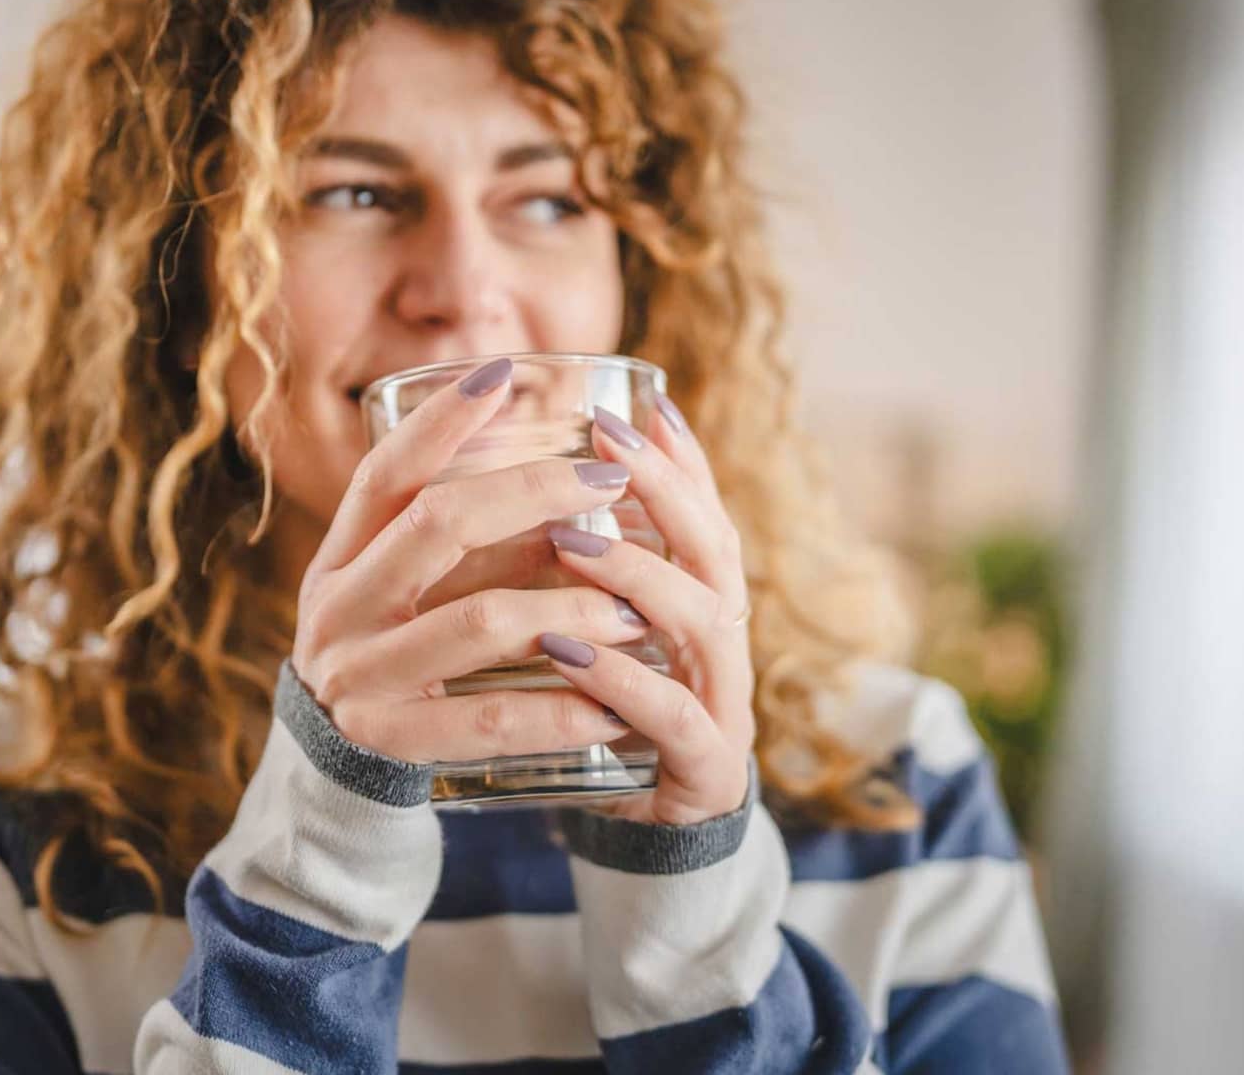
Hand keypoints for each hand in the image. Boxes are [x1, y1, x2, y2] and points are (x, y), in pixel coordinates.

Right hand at [291, 358, 643, 763]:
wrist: (336, 772)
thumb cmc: (393, 654)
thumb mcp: (395, 590)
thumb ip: (452, 537)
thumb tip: (565, 463)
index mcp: (339, 560)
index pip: (384, 475)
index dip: (440, 421)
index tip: (503, 374)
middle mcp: (339, 608)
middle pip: (436, 525)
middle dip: (531, 492)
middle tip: (608, 479)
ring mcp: (360, 676)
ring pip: (478, 621)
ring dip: (570, 608)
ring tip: (635, 606)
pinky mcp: (391, 741)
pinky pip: (490, 718)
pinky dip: (559, 710)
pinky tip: (615, 702)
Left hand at [535, 397, 755, 825]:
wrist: (649, 840)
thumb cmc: (612, 719)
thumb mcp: (597, 634)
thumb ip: (579, 573)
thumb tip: (519, 487)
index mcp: (701, 605)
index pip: (703, 513)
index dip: (681, 459)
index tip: (641, 403)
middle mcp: (724, 643)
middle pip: (717, 550)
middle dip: (666, 489)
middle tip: (604, 444)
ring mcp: (723, 705)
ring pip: (706, 623)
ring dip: (640, 576)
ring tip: (574, 542)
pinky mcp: (705, 769)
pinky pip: (673, 717)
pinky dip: (623, 679)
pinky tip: (570, 651)